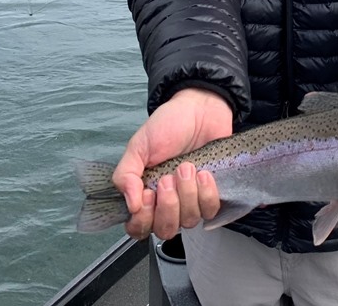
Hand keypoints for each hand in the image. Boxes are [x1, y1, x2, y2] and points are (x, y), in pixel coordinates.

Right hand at [112, 87, 232, 239]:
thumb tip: (130, 205)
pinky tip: (204, 173)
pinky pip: (210, 210)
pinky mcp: (211, 193)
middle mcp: (167, 202)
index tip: (148, 194)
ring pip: (188, 221)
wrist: (200, 109)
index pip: (138, 228)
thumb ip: (126, 174)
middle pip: (165, 230)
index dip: (143, 220)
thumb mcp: (139, 145)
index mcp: (144, 194)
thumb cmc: (169, 124)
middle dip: (168, 205)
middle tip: (168, 177)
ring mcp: (190, 200)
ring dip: (187, 194)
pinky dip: (206, 193)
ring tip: (187, 167)